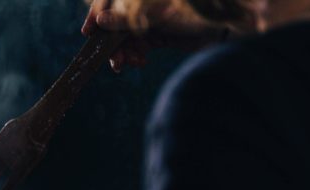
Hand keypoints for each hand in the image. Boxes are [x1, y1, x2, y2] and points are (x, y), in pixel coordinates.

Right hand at [82, 0, 227, 72]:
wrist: (222, 25)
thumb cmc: (189, 11)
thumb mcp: (154, 15)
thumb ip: (125, 19)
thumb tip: (100, 22)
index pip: (109, 0)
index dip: (97, 15)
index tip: (88, 33)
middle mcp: (142, 4)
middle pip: (117, 23)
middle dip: (113, 43)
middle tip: (115, 62)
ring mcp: (151, 18)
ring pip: (128, 37)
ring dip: (126, 52)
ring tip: (131, 63)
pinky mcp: (160, 33)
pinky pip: (140, 45)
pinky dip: (137, 54)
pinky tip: (140, 62)